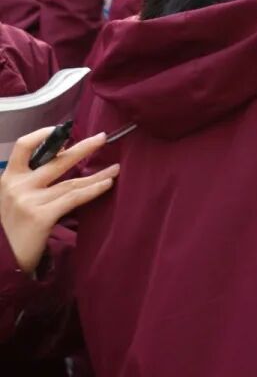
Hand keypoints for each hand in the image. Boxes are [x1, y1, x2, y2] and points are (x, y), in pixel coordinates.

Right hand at [0, 129, 117, 272]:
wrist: (2, 257)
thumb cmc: (12, 226)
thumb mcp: (13, 197)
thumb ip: (32, 178)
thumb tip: (62, 153)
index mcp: (8, 178)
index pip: (23, 146)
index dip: (43, 134)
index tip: (63, 130)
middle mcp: (17, 186)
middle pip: (56, 161)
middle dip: (83, 147)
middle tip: (103, 137)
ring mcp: (28, 201)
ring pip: (71, 182)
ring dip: (97, 174)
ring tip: (116, 169)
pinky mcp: (40, 216)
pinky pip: (73, 198)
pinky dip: (93, 190)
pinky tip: (107, 183)